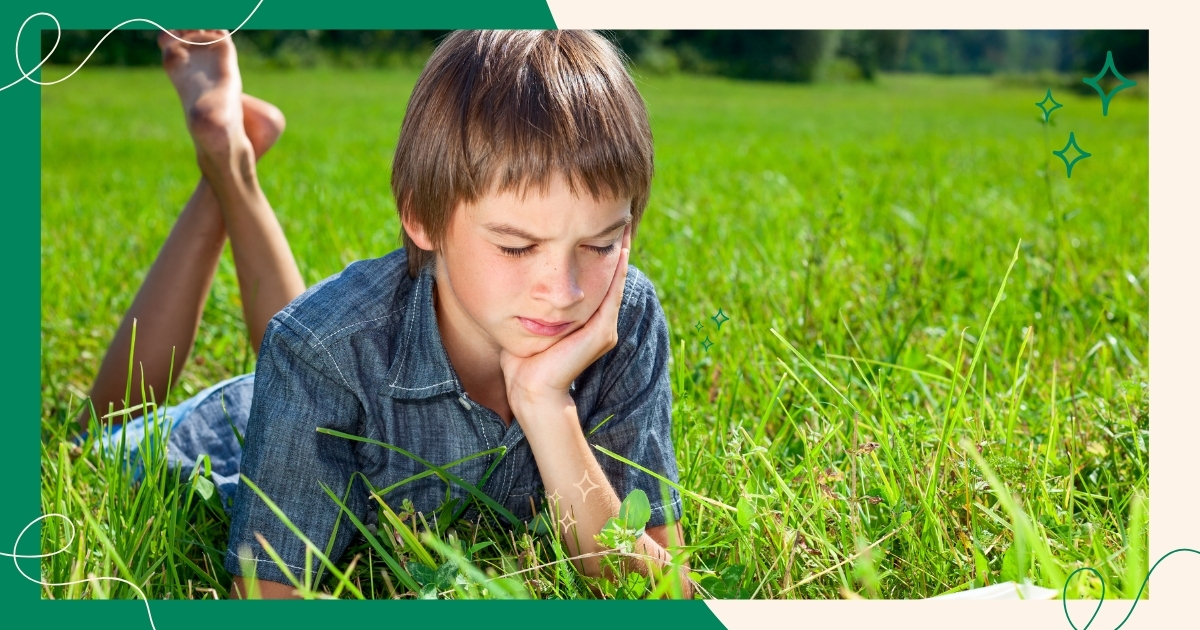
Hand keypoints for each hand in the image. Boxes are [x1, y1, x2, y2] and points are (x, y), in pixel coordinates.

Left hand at [501, 224, 631, 420]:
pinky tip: (618, 245)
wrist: (529, 389)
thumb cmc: (521, 358)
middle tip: (615, 206)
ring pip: (613, 277)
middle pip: (606, 269)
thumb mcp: (526, 316)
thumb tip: (513, 266)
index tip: (591, 214)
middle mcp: (598, 318)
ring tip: (622, 217)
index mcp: (582, 315)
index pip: (592, 270)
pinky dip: (617, 268)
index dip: (594, 243)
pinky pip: (612, 291)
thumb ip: (529, 296)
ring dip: (619, 248)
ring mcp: (603, 325)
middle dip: (609, 238)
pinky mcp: (602, 332)